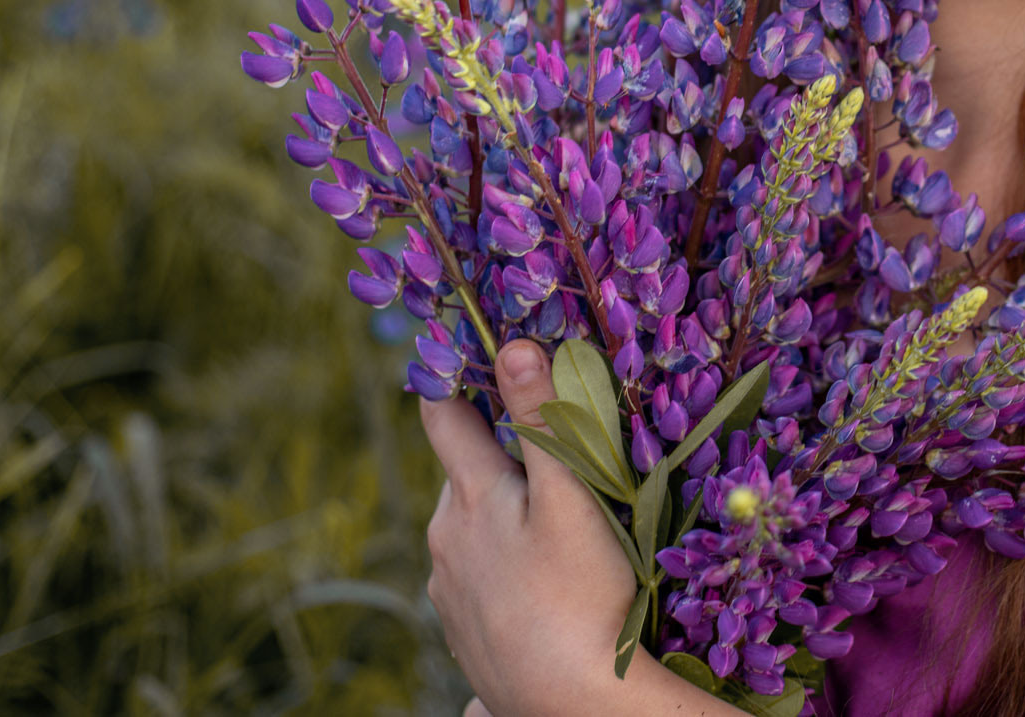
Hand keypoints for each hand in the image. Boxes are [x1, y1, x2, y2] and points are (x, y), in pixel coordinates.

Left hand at [421, 338, 639, 716]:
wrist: (572, 704)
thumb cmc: (581, 594)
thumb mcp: (570, 496)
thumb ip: (543, 419)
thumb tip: (513, 344)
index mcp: (465, 499)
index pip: (443, 416)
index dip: (460, 380)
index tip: (485, 357)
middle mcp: (443, 542)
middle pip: (465, 475)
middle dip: (503, 458)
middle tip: (561, 459)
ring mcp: (450, 593)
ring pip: (473, 530)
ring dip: (507, 518)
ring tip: (563, 532)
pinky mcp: (467, 632)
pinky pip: (484, 579)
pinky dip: (509, 569)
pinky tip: (548, 588)